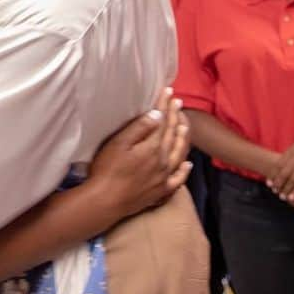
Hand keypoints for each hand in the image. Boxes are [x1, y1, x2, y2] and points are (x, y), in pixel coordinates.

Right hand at [89, 88, 191, 217]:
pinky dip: (184, 170)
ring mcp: (163, 178)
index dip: (165, 106)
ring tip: (184, 127)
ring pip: (179, 155)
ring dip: (182, 139)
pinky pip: (178, 180)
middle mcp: (162, 162)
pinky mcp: (160, 192)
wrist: (105, 201)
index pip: (162, 122)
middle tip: (178, 104)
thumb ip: (139, 128)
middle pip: (172, 136)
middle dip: (175, 117)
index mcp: (152, 147)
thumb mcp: (119, 143)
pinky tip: (187, 164)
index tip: (168, 92)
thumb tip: (157, 114)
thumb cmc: (107, 169)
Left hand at [268, 130, 293, 201]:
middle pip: (284, 173)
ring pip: (293, 179)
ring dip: (286, 189)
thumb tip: (282, 160)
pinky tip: (293, 198)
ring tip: (282, 197)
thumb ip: (291, 154)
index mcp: (291, 151)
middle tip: (274, 191)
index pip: (278, 165)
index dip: (273, 175)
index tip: (268, 183)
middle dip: (278, 183)